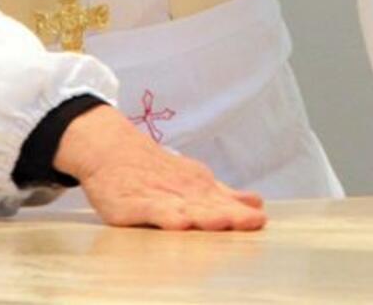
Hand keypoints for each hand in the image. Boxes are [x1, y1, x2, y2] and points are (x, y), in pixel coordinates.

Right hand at [53, 105, 266, 230]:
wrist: (111, 151)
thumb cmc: (155, 170)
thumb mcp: (192, 178)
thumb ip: (223, 195)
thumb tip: (257, 203)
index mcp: (199, 186)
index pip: (224, 203)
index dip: (242, 214)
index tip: (261, 220)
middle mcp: (182, 191)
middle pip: (210, 206)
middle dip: (231, 215)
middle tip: (252, 221)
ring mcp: (159, 196)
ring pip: (185, 208)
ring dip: (205, 215)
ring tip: (223, 222)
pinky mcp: (135, 204)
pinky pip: (152, 211)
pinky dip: (166, 215)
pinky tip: (179, 223)